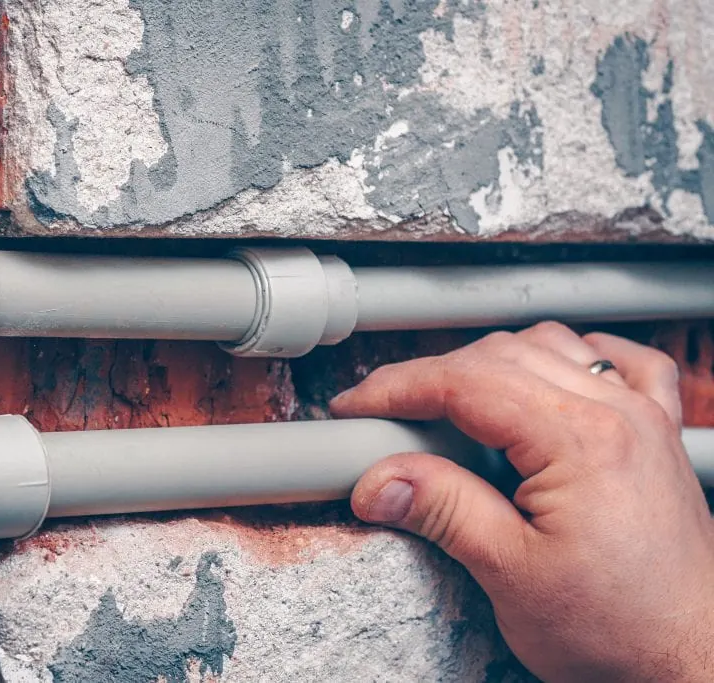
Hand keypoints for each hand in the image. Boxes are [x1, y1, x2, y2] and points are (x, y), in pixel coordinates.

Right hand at [331, 322, 713, 681]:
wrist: (695, 661)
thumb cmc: (623, 632)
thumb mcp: (512, 576)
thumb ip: (444, 511)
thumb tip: (381, 479)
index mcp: (580, 442)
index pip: (465, 383)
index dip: (397, 387)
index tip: (356, 405)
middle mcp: (617, 415)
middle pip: (499, 355)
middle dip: (430, 376)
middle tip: (386, 415)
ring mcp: (641, 419)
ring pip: (549, 346)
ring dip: (490, 363)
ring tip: (450, 406)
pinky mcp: (655, 436)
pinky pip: (618, 362)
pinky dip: (570, 356)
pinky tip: (546, 379)